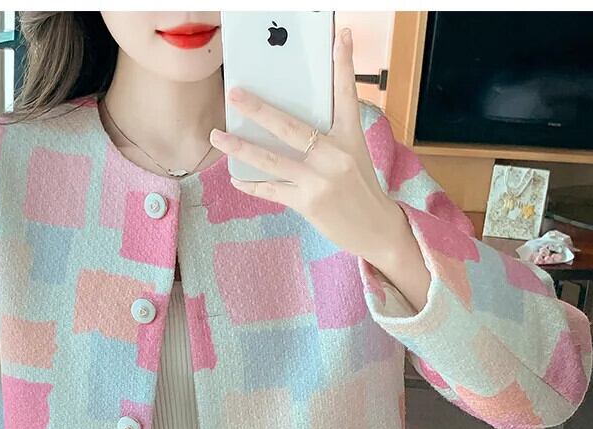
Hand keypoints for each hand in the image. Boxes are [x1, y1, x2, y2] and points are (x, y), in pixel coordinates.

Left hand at [209, 27, 407, 265]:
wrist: (376, 228)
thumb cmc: (361, 189)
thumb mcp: (354, 156)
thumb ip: (329, 138)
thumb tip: (294, 126)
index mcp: (349, 137)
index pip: (346, 94)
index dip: (343, 64)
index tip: (339, 36)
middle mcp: (335, 155)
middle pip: (290, 126)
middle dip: (259, 110)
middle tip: (234, 95)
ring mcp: (320, 180)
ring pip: (272, 160)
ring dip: (239, 148)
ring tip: (216, 137)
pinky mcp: (309, 203)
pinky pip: (272, 190)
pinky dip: (252, 185)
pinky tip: (236, 178)